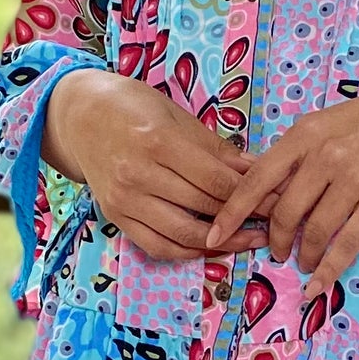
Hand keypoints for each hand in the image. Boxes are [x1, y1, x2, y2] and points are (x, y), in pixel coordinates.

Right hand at [44, 68, 253, 262]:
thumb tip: (256, 170)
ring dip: (222, 242)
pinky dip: (187, 252)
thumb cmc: (132, 107)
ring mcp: (124, 200)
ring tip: (249, 240)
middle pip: (203, 207)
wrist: (80, 115)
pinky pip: (157, 246)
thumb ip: (216, 148)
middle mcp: (138, 175)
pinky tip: (211, 246)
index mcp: (158, 142)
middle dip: (244, 217)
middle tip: (274, 221)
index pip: (216, 181)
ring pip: (183, 234)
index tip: (277, 199)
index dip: (252, 194)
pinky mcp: (116, 216)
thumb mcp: (176, 116)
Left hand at [206, 72, 358, 294]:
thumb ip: (298, 152)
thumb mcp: (328, 123)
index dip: (231, 212)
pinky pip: (347, 244)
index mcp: (305, 135)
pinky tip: (319, 284)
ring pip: (314, 231)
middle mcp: (325, 156)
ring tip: (303, 263)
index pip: (256, 179)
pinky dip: (329, 270)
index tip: (214, 236)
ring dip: (304, 255)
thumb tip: (265, 188)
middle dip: (274, 239)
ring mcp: (354, 179)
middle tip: (276, 252)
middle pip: (283, 212)